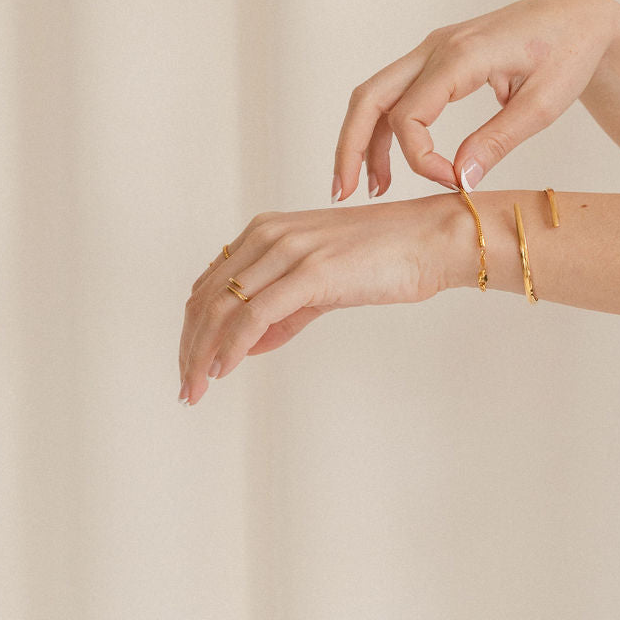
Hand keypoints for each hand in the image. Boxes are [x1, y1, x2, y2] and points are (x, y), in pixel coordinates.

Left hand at [179, 196, 459, 403]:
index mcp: (267, 231)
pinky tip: (223, 370)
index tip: (191, 364)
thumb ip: (285, 310)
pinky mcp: (310, 272)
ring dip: (201, 355)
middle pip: (206, 298)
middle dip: (189, 347)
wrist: (433, 239)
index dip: (193, 328)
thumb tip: (249, 344)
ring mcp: (288, 251)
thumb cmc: (387, 258)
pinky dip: (231, 347)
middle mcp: (269, 235)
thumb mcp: (323, 282)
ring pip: (222, 308)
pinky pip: (254, 316)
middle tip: (186, 387)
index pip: (210, 284)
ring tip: (196, 389)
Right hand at [332, 0, 619, 199]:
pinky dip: (386, 126)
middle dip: (352, 147)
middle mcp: (436, 47)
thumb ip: (499, 140)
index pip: (410, 116)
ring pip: (377, 94)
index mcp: (461, 56)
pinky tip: (391, 162)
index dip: (421, 160)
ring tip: (368, 187)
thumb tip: (460, 180)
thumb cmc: (569, 53)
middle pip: (370, 97)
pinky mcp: (439, 58)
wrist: (579, 16)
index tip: (454, 183)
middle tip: (344, 194)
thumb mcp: (544, 104)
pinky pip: (398, 92)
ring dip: (364, 139)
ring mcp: (433, 49)